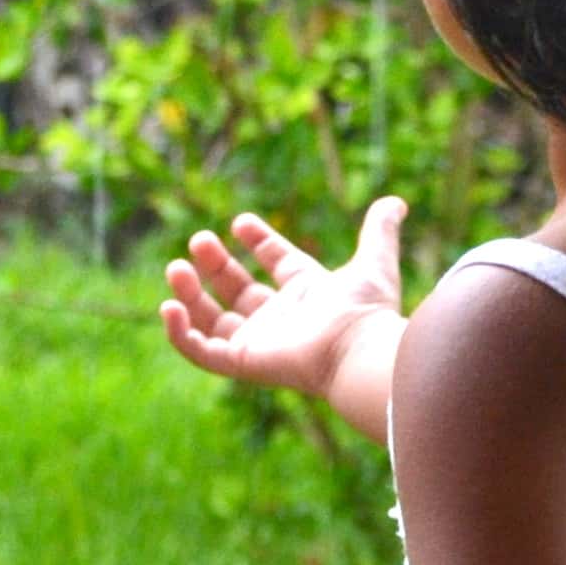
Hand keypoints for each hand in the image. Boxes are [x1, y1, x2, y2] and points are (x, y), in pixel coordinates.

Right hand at [159, 198, 405, 399]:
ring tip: (176, 266)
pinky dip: (180, 333)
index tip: (240, 221)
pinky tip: (169, 306)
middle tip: (199, 240)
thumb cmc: (366, 311)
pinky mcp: (243, 363)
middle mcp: (282, 320)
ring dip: (190, 294)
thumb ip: (379, 230)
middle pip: (238, 290)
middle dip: (215, 265)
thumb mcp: (373, 261)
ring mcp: (260, 343)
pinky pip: (201, 352)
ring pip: (212, 320)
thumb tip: (396, 201)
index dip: (259, 241)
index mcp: (309, 294)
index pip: (278, 264)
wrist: (358, 350)